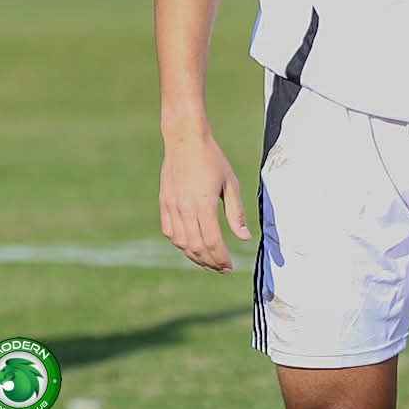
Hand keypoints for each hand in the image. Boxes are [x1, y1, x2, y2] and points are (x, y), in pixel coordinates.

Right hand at [159, 131, 250, 271]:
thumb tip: (244, 238)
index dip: (222, 258)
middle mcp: (185, 209)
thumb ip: (236, 213)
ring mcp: (172, 207)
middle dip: (210, 262)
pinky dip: (181, 244)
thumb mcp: (231, 183)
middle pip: (197, 247)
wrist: (185, 140)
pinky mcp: (164, 203)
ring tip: (209, 261)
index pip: (213, 242)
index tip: (230, 266)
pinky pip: (170, 233)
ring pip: (182, 243)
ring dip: (195, 256)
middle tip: (222, 268)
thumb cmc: (212, 159)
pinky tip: (191, 246)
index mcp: (204, 204)